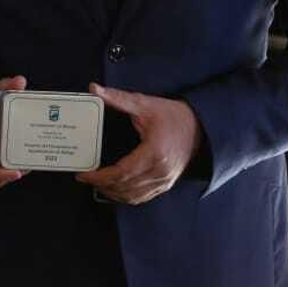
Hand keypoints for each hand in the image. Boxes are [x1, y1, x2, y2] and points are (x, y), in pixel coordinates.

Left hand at [76, 83, 201, 203]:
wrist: (203, 127)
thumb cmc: (175, 116)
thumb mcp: (145, 104)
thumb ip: (119, 99)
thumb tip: (95, 89)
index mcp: (153, 154)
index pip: (121, 172)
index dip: (100, 176)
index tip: (84, 174)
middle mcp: (160, 172)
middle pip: (125, 187)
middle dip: (102, 185)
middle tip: (85, 178)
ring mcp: (165, 180)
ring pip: (133, 196)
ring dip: (113, 193)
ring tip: (96, 184)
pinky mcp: (167, 183)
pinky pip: (144, 196)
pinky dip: (127, 196)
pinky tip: (115, 190)